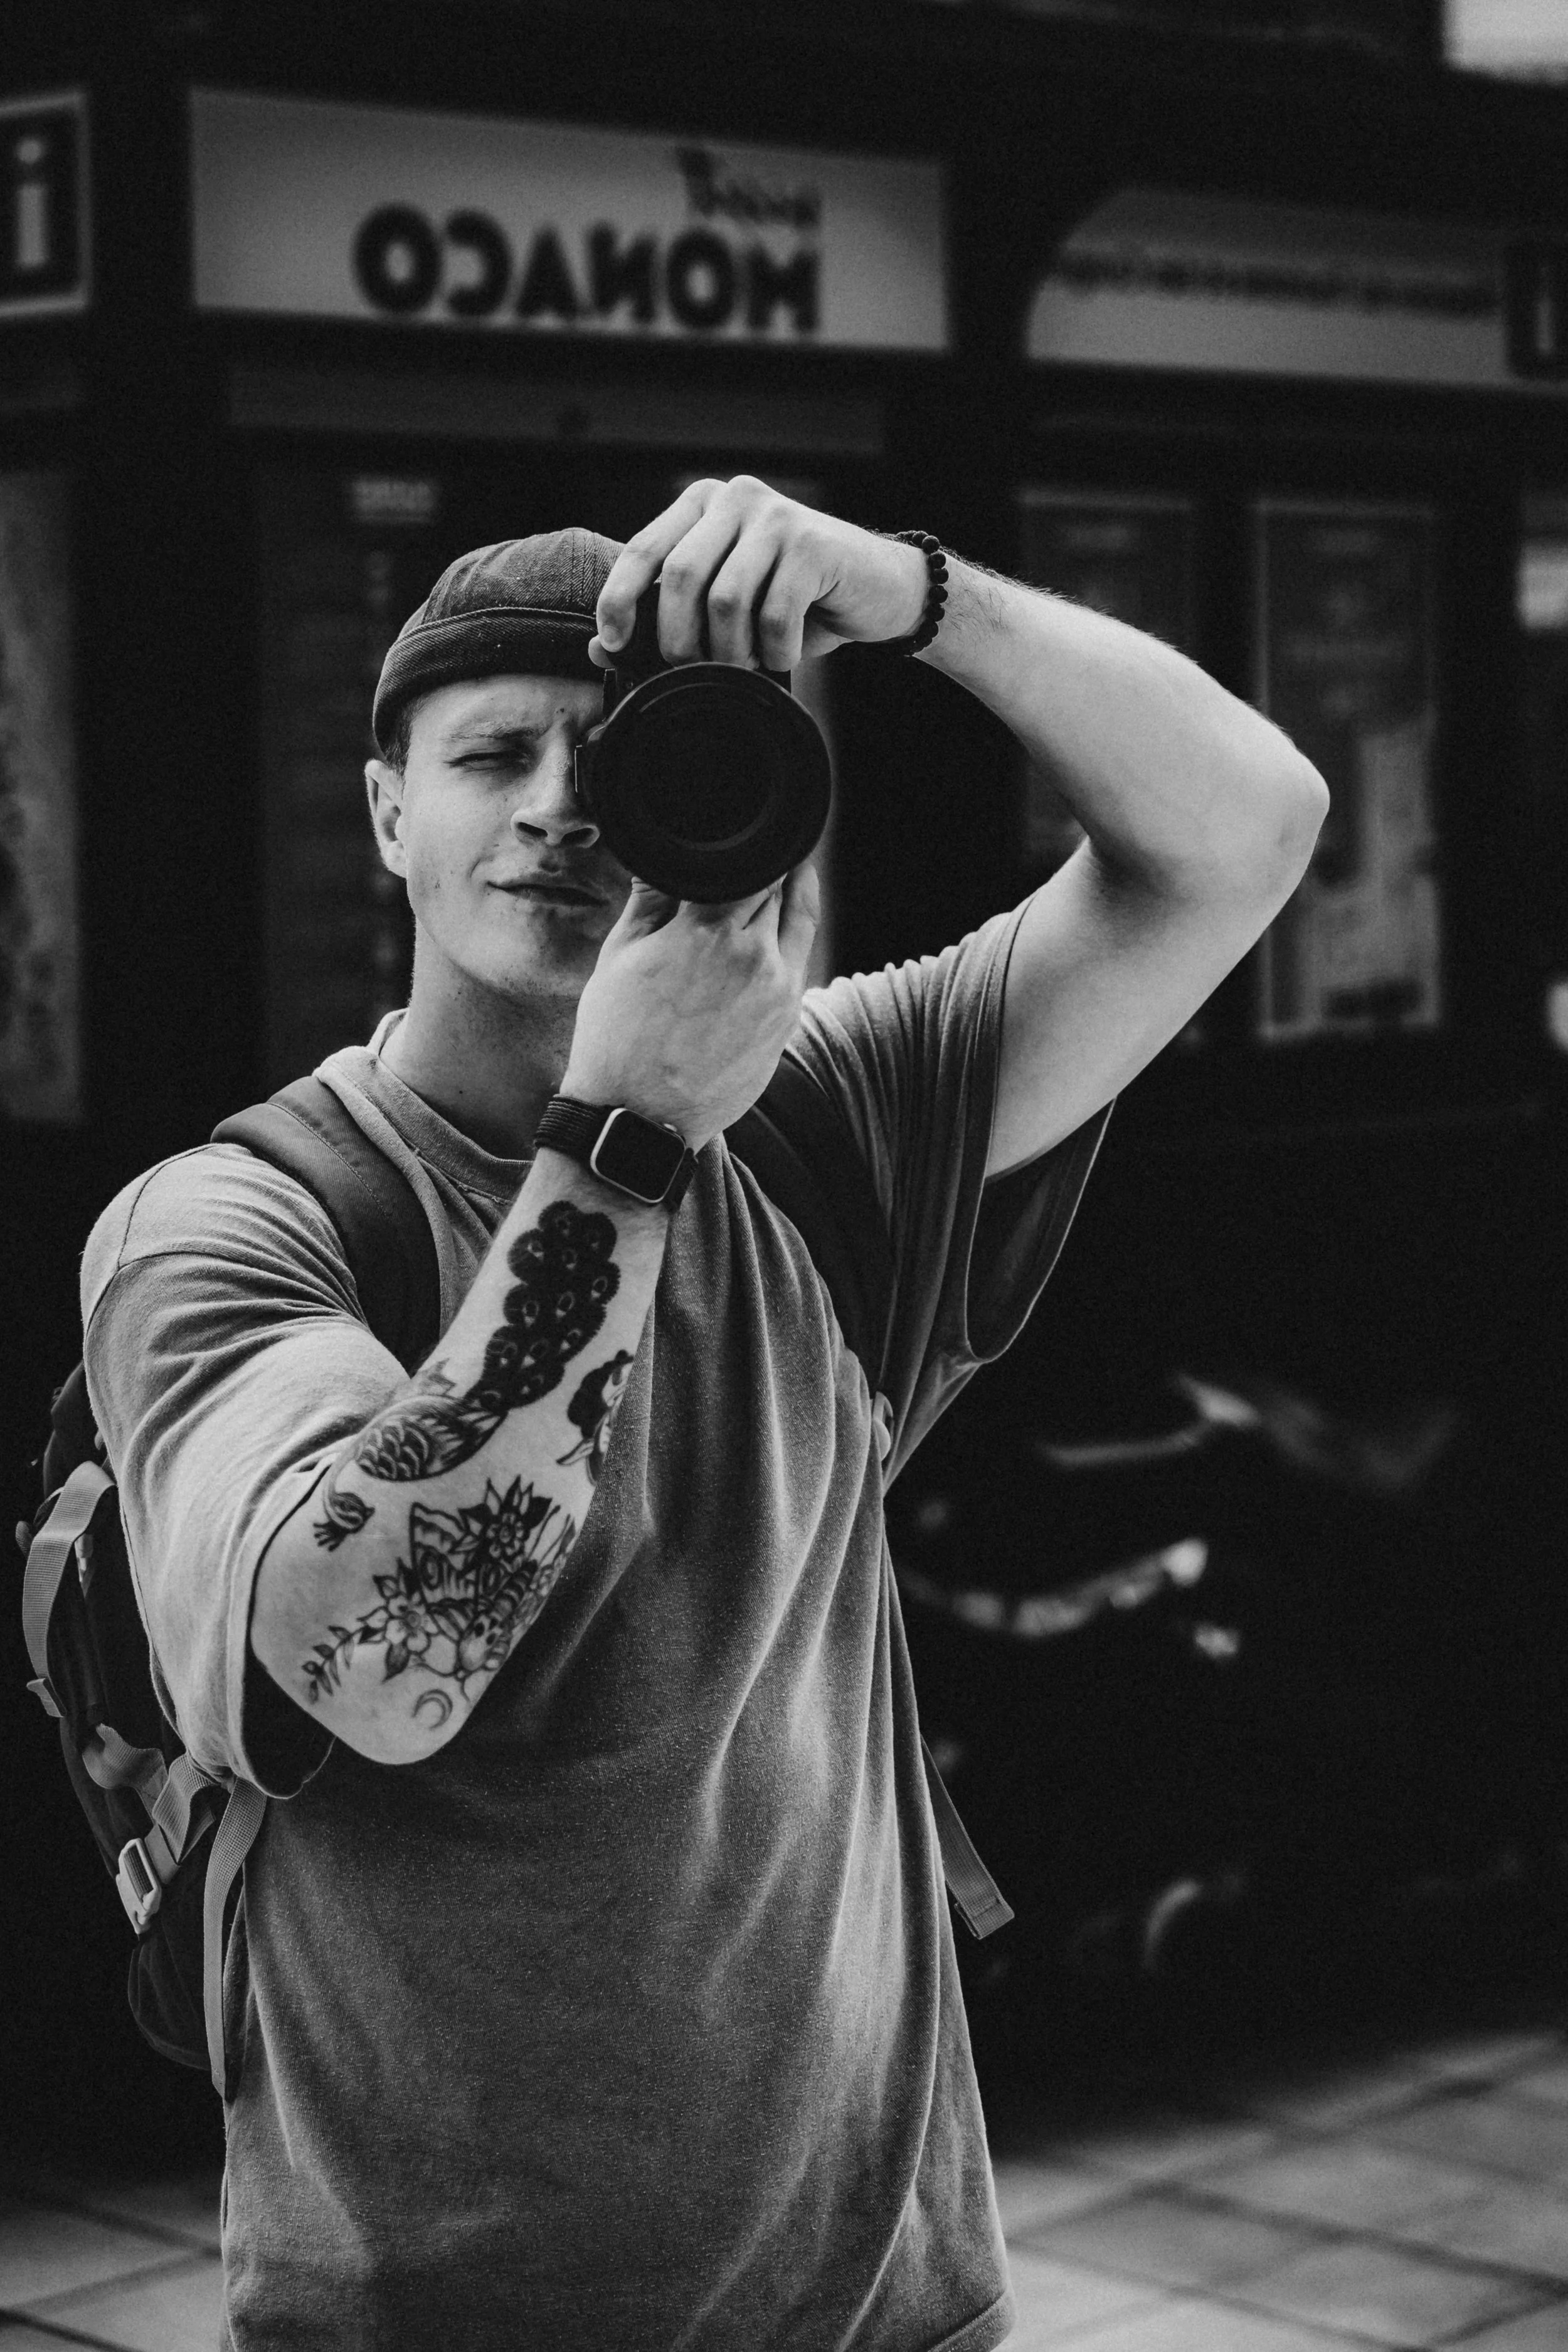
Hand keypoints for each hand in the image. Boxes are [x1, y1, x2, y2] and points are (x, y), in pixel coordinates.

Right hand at [560, 862, 820, 1151]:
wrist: (637, 1121)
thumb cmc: (616, 1038)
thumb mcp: (621, 957)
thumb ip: (651, 897)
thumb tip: (662, 852)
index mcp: (709, 931)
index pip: (751, 861)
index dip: (749, 837)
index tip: (745, 820)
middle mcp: (756, 957)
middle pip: (783, 883)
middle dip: (772, 861)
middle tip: (763, 840)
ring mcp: (779, 993)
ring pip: (799, 920)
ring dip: (789, 894)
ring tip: (777, 872)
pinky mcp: (787, 1022)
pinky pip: (796, 963)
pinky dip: (785, 940)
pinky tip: (766, 932)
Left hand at [591, 476, 927, 672]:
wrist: (881, 590)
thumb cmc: (796, 603)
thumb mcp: (725, 610)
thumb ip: (666, 620)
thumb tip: (599, 647)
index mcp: (702, 505)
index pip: (643, 550)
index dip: (619, 598)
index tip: (612, 642)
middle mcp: (734, 498)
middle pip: (680, 576)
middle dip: (678, 639)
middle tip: (692, 670)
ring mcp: (776, 516)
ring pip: (726, 599)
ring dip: (730, 652)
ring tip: (747, 665)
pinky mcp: (813, 543)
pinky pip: (774, 614)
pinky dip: (775, 651)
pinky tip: (786, 655)